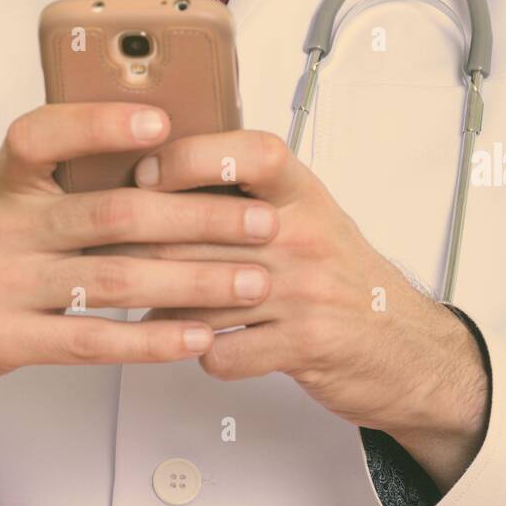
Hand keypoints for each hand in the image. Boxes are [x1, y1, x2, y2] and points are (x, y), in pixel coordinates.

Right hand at [0, 104, 280, 433]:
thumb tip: (163, 156)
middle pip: (114, 212)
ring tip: (252, 279)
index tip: (165, 124)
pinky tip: (196, 336)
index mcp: (6, 180)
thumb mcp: (3, 205)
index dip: (103, 124)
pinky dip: (150, 339)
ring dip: (194, 280)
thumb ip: (67, 184)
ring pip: (115, 278)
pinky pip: (89, 340)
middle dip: (199, 216)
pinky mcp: (0, 340)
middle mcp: (2, 223)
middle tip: (261, 221)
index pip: (48, 133)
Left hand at [124, 130, 490, 492]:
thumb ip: (250, 191)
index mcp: (304, 193)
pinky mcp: (303, 345)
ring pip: (201, 293)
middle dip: (141, 239)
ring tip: (128, 297)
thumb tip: (163, 167)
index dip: (189, 157)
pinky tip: (185, 343)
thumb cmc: (342, 274)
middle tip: (100, 242)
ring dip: (156, 302)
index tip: (145, 171)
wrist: (405, 347)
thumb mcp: (310, 213)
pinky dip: (196, 351)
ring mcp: (305, 291)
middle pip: (203, 229)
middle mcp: (305, 236)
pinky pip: (222, 350)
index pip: (248, 153)